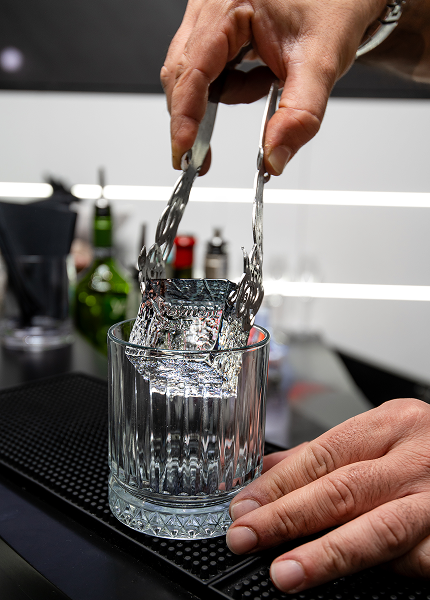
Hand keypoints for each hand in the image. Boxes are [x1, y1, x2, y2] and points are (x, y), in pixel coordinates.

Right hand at [161, 0, 385, 174]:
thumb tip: (273, 159)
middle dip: (199, 115)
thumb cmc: (335, 7)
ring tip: (267, 83)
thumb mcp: (321, 64)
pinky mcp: (215, 25)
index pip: (193, 69)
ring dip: (225, 96)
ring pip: (192, 74)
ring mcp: (210, 14)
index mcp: (230, 4)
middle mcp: (211, 4)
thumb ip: (298, 116)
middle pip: (183, 74)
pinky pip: (206, 68)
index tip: (184, 150)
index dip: (185, 115)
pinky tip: (260, 76)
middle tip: (206, 154)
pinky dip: (230, 86)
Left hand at [226, 398, 429, 593]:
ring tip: (285, 571)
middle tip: (246, 535)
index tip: (244, 505)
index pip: (323, 454)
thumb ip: (326, 456)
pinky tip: (345, 581)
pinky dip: (378, 570)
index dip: (279, 483)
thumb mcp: (383, 437)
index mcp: (393, 424)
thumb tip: (268, 474)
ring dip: (326, 553)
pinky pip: (414, 560)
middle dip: (287, 515)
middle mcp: (417, 458)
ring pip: (378, 528)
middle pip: (343, 487)